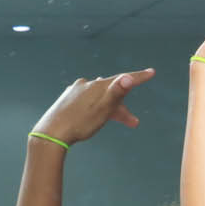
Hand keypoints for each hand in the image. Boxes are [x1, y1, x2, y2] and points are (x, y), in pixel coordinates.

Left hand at [32, 69, 153, 144]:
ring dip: (110, 108)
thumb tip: (128, 77)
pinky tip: (93, 112)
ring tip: (114, 120)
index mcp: (98, 86)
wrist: (52, 133)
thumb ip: (116, 92)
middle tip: (133, 123)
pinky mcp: (68, 98)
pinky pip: (88, 99)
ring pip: (99, 97)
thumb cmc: (80, 123)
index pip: (123, 80)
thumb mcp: (103, 110)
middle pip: (112, 92)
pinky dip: (96, 106)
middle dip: (123, 106)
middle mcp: (87, 84)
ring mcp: (76, 90)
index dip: (139, 77)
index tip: (152, 72)